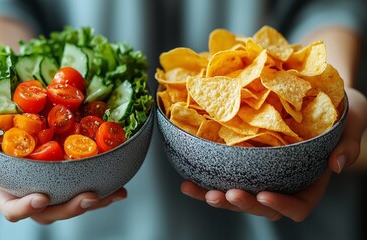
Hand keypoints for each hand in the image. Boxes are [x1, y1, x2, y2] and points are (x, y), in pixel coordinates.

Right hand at [0, 106, 127, 223]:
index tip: (41, 197)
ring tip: (115, 194)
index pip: (12, 208)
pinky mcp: (67, 173)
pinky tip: (120, 183)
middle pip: (50, 211)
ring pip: (72, 202)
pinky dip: (104, 186)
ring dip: (95, 202)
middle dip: (71, 208)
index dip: (25, 208)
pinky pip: (85, 184)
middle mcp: (29, 190)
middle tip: (90, 196)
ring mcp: (50, 183)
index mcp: (4, 186)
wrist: (5, 107)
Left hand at [181, 88, 366, 221]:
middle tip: (223, 194)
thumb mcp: (355, 118)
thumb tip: (337, 166)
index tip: (265, 195)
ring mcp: (262, 173)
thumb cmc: (339, 105)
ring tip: (197, 190)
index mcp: (310, 181)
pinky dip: (204, 181)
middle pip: (261, 206)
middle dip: (242, 203)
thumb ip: (349, 143)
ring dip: (216, 197)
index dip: (281, 206)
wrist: (313, 87)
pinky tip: (186, 179)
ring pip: (238, 195)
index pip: (298, 206)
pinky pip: (223, 175)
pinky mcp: (244, 161)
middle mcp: (284, 182)